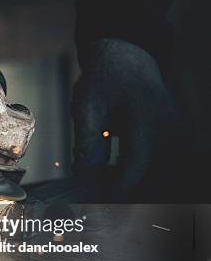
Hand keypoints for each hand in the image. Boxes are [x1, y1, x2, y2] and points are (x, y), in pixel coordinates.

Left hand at [71, 39, 176, 193]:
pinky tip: (119, 182)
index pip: (134, 169)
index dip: (114, 192)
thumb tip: (84, 176)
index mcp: (146, 121)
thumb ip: (87, 143)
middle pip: (155, 181)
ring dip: (138, 190)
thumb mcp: (87, 106)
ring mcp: (177, 138)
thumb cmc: (106, 78)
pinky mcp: (177, 142)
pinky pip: (165, 171)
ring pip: (163, 180)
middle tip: (98, 202)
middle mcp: (169, 132)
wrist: (129, 57)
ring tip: (108, 193)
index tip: (94, 203)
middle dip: (128, 196)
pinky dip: (145, 181)